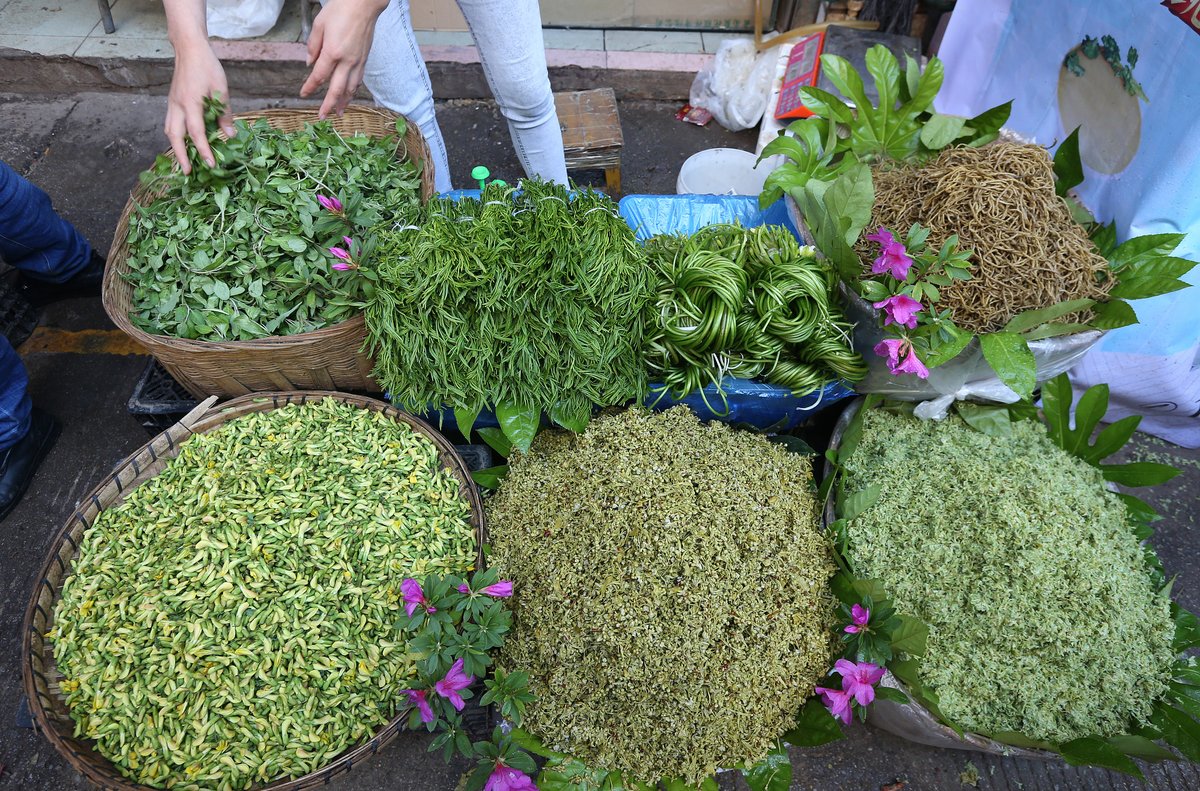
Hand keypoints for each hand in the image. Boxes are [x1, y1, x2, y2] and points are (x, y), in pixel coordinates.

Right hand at [165, 41, 234, 174]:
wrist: (189, 49)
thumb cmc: (207, 67)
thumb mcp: (222, 89)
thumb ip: (225, 114)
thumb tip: (230, 136)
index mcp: (191, 102)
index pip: (197, 132)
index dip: (204, 150)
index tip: (211, 164)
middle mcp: (177, 105)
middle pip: (174, 136)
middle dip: (180, 156)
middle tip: (187, 172)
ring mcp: (172, 103)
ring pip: (169, 130)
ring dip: (176, 148)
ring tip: (184, 162)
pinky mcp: (172, 102)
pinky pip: (171, 123)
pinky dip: (175, 136)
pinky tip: (183, 144)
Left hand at [300, 0, 389, 118]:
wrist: (364, 3)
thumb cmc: (340, 9)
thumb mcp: (319, 24)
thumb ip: (313, 46)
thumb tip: (310, 63)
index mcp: (332, 52)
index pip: (319, 76)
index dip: (310, 87)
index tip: (303, 94)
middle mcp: (347, 60)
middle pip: (337, 89)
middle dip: (328, 104)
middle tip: (323, 116)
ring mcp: (358, 61)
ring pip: (351, 88)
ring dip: (344, 102)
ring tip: (338, 112)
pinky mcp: (364, 58)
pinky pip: (358, 80)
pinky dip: (353, 91)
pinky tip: (349, 95)